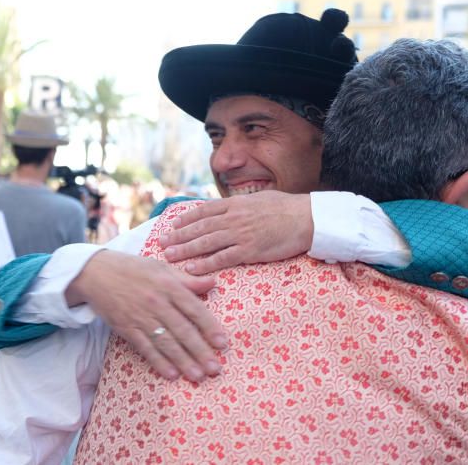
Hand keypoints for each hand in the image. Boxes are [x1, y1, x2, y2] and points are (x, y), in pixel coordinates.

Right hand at [65, 250, 226, 381]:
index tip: (223, 343)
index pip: (194, 308)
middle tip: (215, 369)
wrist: (95, 273)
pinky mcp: (126, 328)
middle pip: (182, 330)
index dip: (210, 327)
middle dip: (200, 351)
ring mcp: (140, 317)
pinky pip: (145, 348)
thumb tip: (213, 282)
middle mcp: (156, 302)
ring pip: (166, 342)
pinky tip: (171, 374)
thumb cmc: (133, 268)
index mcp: (168, 284)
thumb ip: (187, 279)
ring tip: (197, 376)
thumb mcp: (161, 267)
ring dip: (183, 361)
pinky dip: (158, 362)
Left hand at [158, 191, 313, 274]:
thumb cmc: (287, 208)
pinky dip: (205, 264)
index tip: (172, 225)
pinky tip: (191, 268)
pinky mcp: (249, 250)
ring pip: (206, 243)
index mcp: (236, 204)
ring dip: (185, 250)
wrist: (307, 218)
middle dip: (178, 236)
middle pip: (199, 227)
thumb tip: (232, 206)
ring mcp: (240, 234)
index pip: (204, 211)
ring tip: (169, 255)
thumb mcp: (260, 198)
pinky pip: (222, 258)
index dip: (186, 219)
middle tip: (161, 243)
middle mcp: (233, 218)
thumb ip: (242, 204)